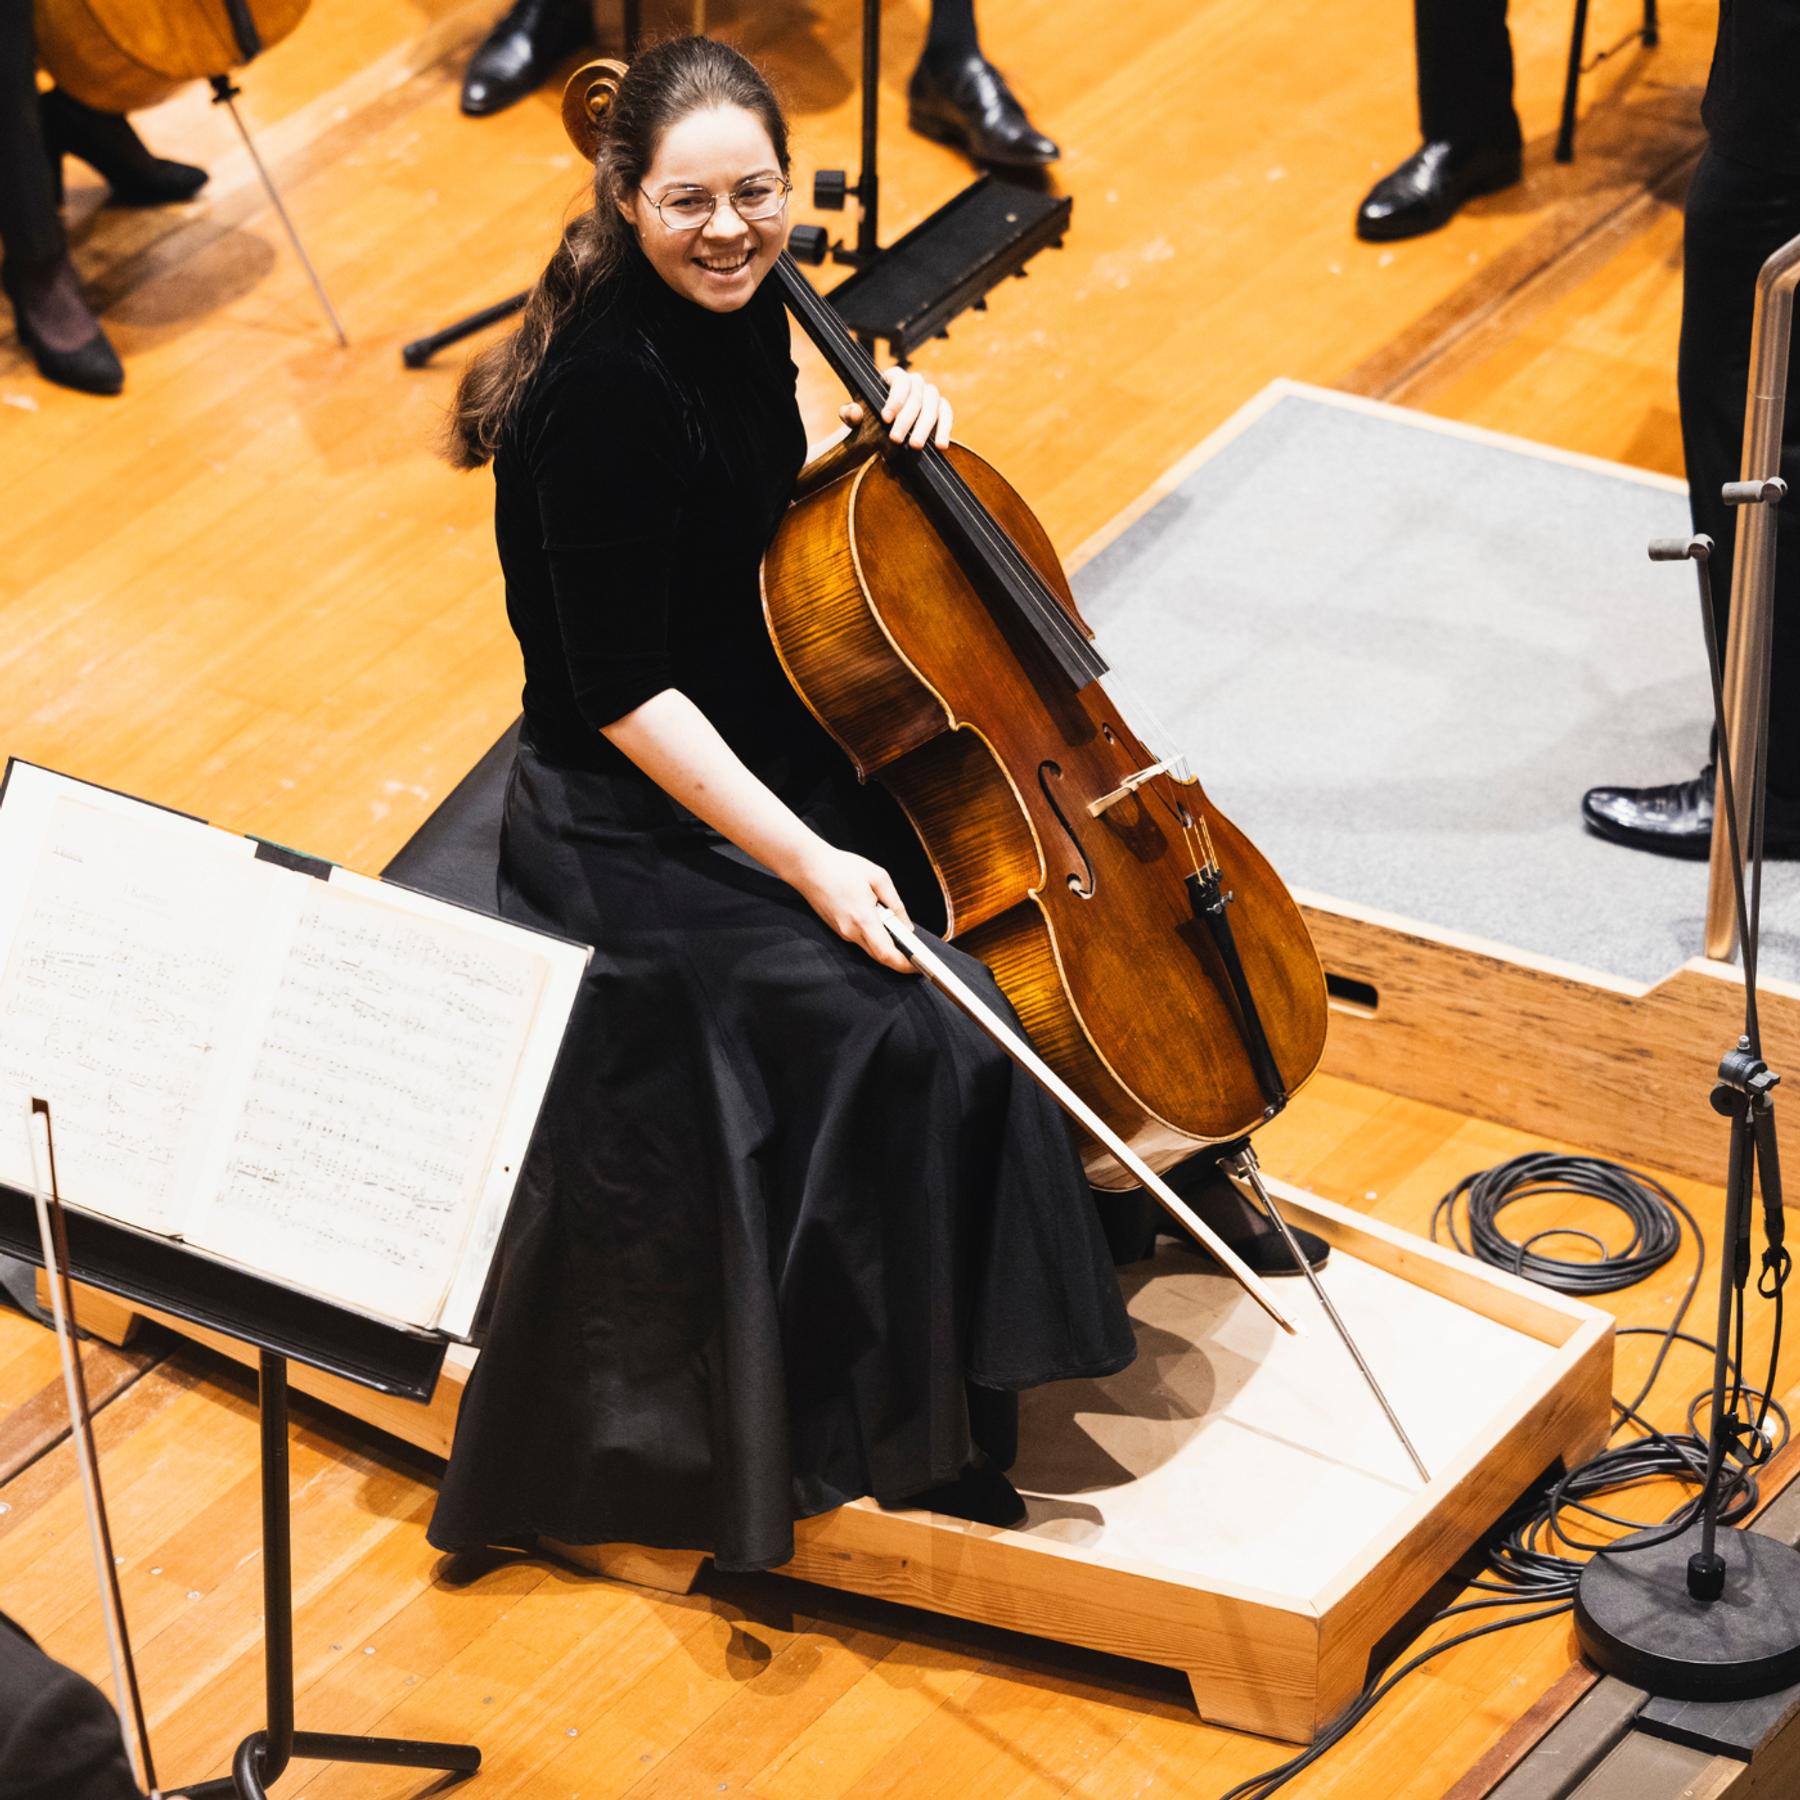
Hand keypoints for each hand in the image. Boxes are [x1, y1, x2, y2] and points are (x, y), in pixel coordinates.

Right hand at [790, 843, 915, 972]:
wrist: (807, 867)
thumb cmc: (841, 867)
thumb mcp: (879, 878)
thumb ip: (896, 904)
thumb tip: (907, 926)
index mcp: (863, 918)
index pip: (886, 954)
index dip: (904, 964)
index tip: (918, 966)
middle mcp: (851, 931)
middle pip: (879, 956)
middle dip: (899, 959)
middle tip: (916, 955)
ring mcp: (842, 932)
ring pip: (870, 949)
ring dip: (887, 947)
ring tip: (901, 936)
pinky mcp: (838, 929)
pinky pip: (861, 941)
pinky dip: (875, 939)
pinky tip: (881, 925)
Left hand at [840, 365, 952, 449]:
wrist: (884, 431)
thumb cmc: (869, 420)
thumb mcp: (855, 418)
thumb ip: (850, 414)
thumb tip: (855, 412)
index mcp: (894, 377)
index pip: (899, 382)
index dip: (894, 400)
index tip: (886, 418)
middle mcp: (915, 382)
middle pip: (916, 397)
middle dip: (906, 419)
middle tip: (895, 439)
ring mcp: (931, 394)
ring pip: (932, 406)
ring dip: (924, 427)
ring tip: (914, 446)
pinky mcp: (942, 408)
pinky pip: (947, 415)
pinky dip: (945, 430)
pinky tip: (940, 446)